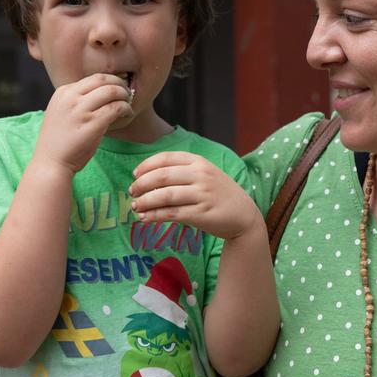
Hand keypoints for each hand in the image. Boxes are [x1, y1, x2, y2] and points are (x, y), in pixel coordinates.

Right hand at [34, 73, 133, 174]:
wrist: (51, 163)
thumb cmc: (60, 141)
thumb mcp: (62, 112)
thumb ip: (78, 101)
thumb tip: (104, 93)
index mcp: (63, 92)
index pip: (93, 78)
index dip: (110, 81)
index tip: (118, 88)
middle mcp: (70, 98)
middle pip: (103, 79)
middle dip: (120, 84)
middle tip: (127, 93)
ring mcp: (80, 110)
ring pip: (112, 91)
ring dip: (125, 96)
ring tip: (128, 104)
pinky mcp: (92, 124)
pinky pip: (116, 108)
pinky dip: (126, 108)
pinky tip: (127, 114)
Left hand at [129, 152, 261, 239]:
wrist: (244, 215)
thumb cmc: (218, 193)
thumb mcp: (205, 174)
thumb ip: (182, 171)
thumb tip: (146, 177)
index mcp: (199, 161)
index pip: (166, 158)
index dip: (146, 166)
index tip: (134, 175)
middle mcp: (201, 175)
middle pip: (162, 176)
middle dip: (142, 184)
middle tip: (132, 192)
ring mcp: (203, 194)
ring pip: (165, 195)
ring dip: (145, 201)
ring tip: (135, 206)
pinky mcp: (202, 214)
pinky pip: (172, 213)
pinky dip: (154, 216)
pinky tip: (145, 218)